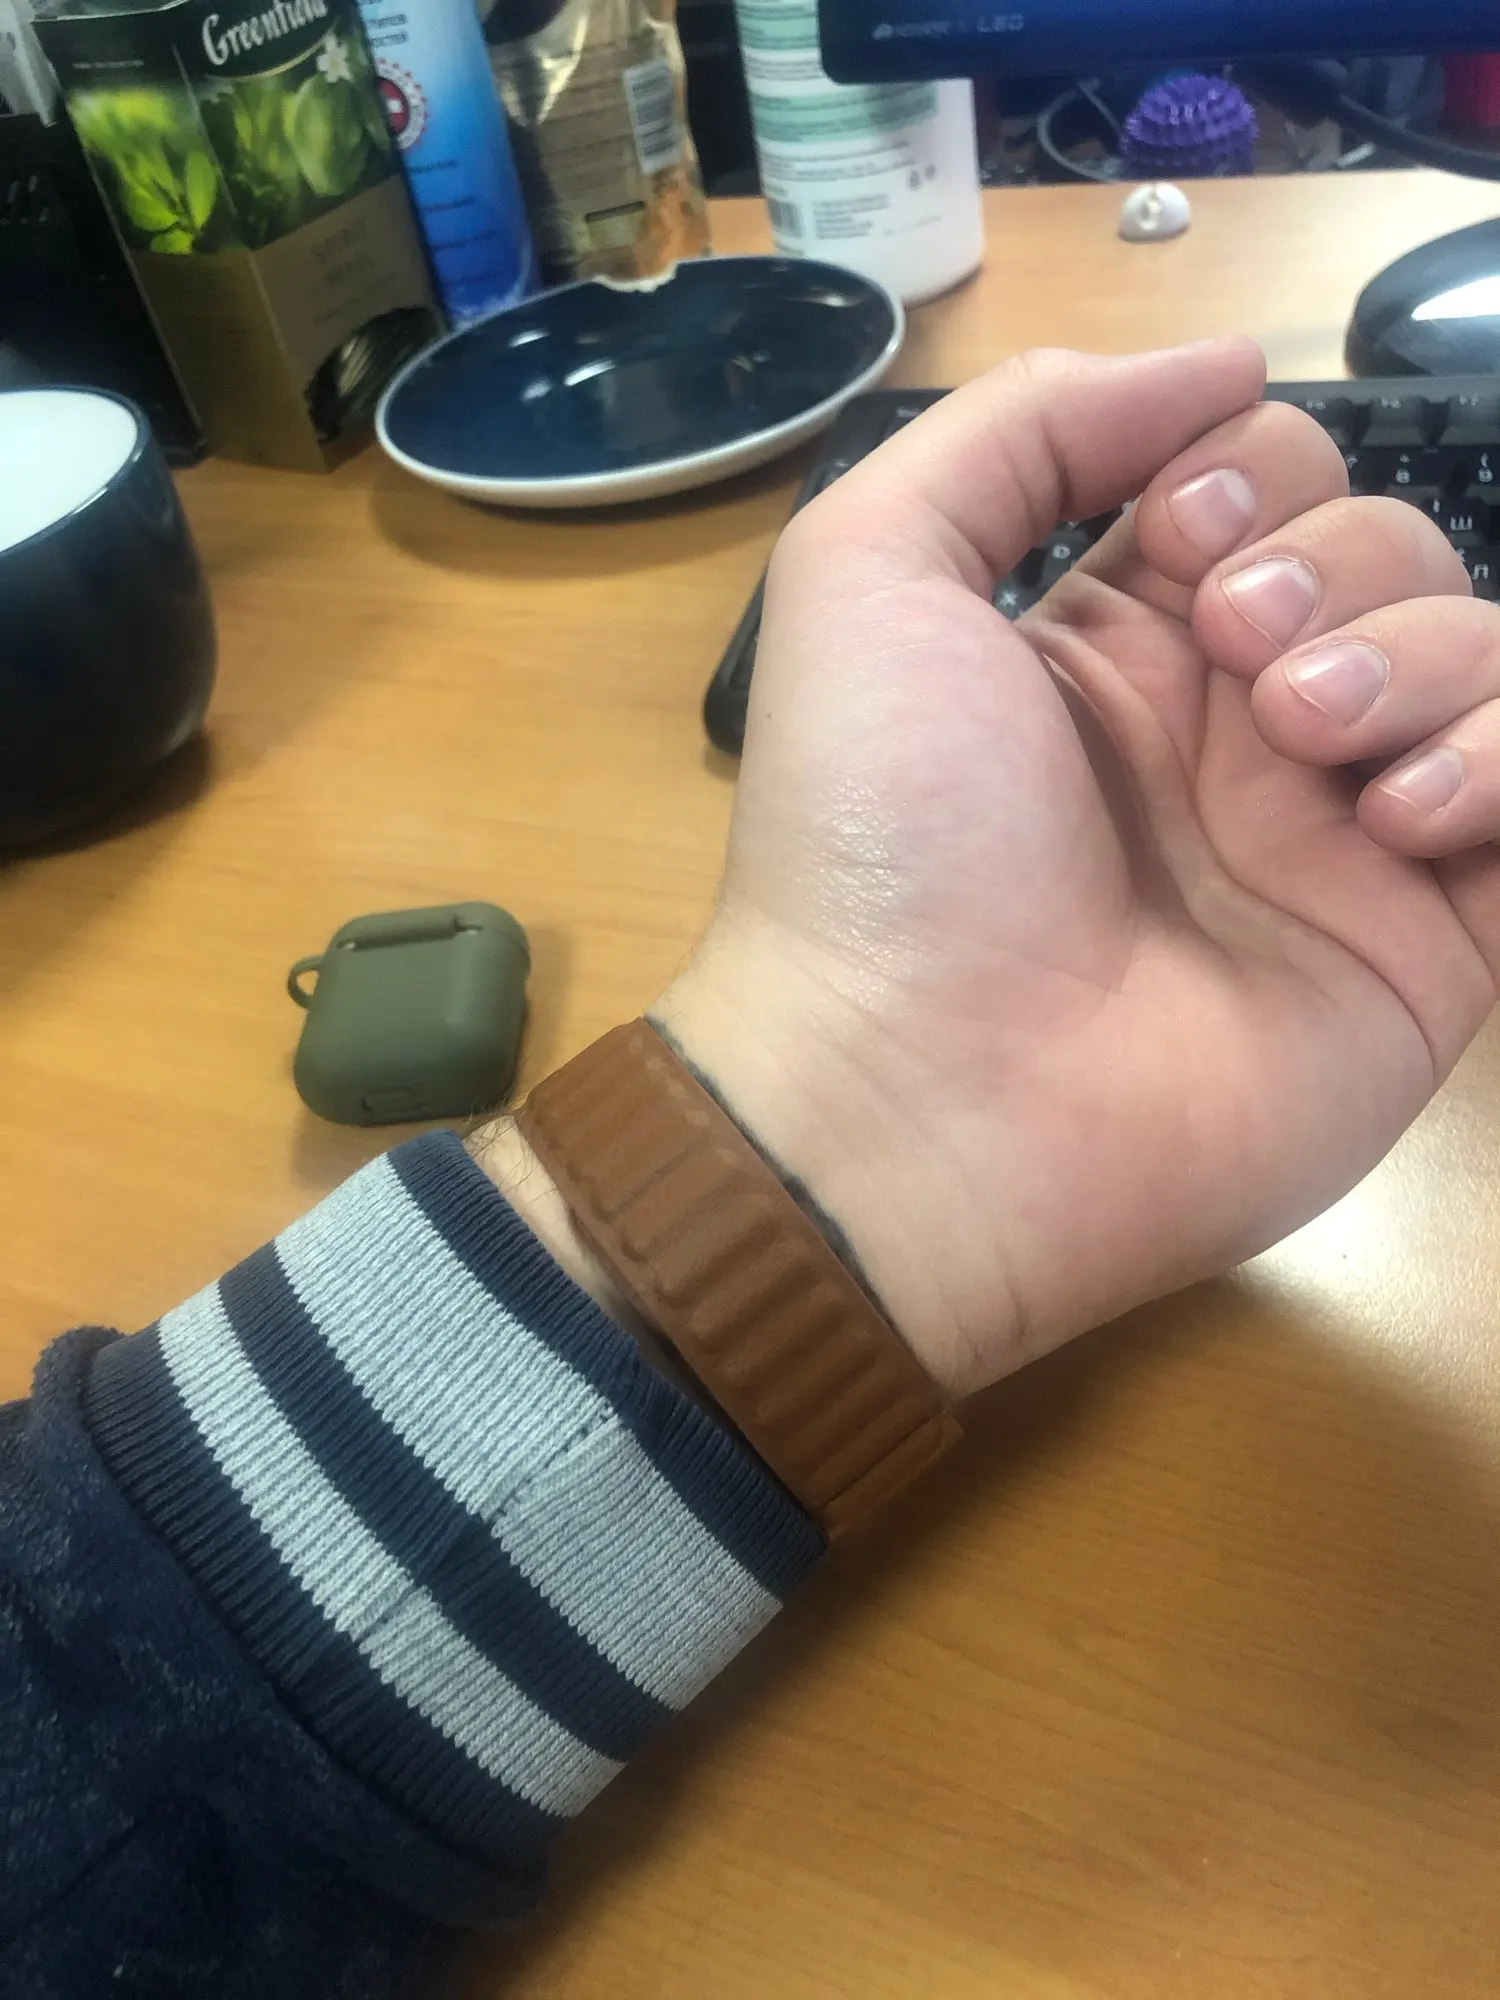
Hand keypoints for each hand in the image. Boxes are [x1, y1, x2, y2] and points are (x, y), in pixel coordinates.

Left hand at [653, 341, 1499, 1397]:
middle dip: (1335, 563)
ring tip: (1302, 744)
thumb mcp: (871, 570)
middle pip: (1388, 549)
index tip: (1180, 542)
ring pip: (1479, 655)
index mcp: (1120, 639)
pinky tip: (1398, 816)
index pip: (1266, 478)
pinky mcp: (1427, 945)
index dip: (1251, 472)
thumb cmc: (884, 832)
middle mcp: (1236, 725)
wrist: (923, 1096)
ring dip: (1416, 656)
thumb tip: (1217, 364)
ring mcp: (1337, 837)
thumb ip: (1022, 429)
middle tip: (1237, 664)